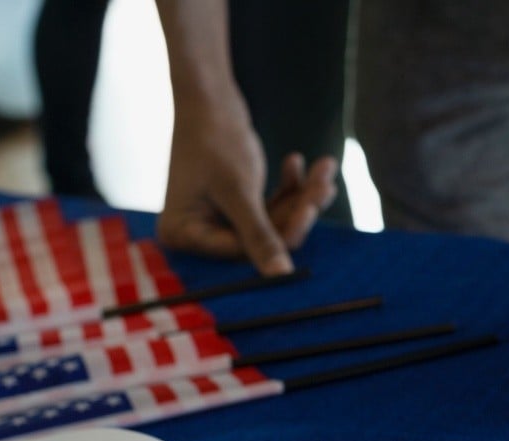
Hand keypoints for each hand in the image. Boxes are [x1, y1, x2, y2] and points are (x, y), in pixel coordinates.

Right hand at [157, 104, 337, 276]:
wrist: (207, 95)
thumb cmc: (213, 138)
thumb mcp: (238, 190)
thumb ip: (260, 235)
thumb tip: (281, 277)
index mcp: (184, 235)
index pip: (242, 251)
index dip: (281, 233)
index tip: (310, 208)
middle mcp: (197, 234)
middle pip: (262, 238)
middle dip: (298, 209)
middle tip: (324, 182)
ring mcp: (217, 220)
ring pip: (273, 221)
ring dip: (302, 196)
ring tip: (324, 167)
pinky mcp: (235, 207)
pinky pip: (271, 206)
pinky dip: (290, 187)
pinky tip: (297, 161)